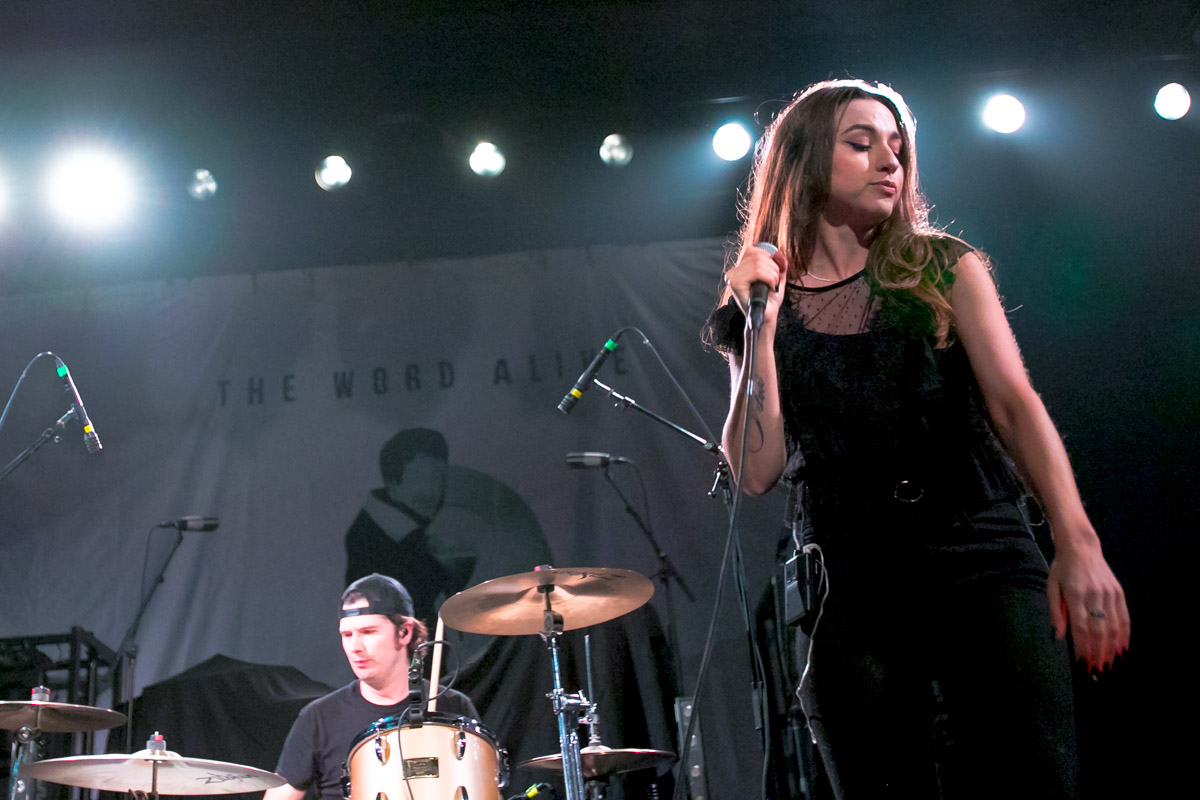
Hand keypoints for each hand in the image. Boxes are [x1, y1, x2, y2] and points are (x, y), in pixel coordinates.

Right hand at [724, 244, 787, 327]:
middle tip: (775, 282)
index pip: (753, 251)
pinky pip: (757, 272)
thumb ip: (779, 264)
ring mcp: (733, 278)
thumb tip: (778, 253)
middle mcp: (733, 272)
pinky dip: (769, 279)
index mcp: (739, 269)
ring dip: (772, 275)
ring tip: (773, 286)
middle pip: (757, 256)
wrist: (766, 318)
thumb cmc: (769, 300)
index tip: (773, 273)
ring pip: (758, 263)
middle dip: (773, 268)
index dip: (768, 257)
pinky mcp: (736, 284)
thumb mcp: (777, 278)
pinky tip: (770, 288)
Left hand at [1047, 538, 1129, 672]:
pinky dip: (1124, 635)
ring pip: (1114, 627)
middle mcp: (1095, 595)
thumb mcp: (1052, 586)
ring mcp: (1109, 594)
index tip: (1082, 663)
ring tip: (1108, 665)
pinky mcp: (1119, 592)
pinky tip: (1122, 649)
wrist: (1081, 547)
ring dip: (1112, 649)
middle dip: (1098, 654)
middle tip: (1096, 671)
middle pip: (1099, 631)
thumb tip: (1059, 635)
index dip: (1083, 648)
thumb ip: (1055, 611)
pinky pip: (1124, 617)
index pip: (1081, 628)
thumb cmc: (1062, 568)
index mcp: (1075, 595)